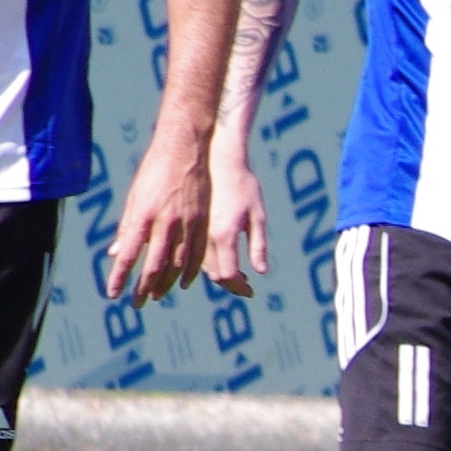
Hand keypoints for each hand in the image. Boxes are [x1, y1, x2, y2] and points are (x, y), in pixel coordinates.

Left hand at [105, 132, 212, 307]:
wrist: (184, 148)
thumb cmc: (154, 171)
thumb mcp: (135, 197)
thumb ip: (127, 227)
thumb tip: (116, 253)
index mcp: (142, 215)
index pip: (128, 255)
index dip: (119, 277)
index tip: (113, 294)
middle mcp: (164, 222)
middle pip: (154, 265)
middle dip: (144, 288)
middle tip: (138, 303)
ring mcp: (186, 222)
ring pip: (177, 263)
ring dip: (166, 283)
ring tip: (158, 295)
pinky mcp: (202, 220)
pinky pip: (198, 253)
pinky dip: (190, 271)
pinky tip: (184, 281)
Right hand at [204, 145, 266, 298]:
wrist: (218, 158)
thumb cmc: (243, 185)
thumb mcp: (257, 215)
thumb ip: (258, 245)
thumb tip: (260, 272)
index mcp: (224, 236)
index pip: (228, 275)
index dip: (239, 287)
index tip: (250, 291)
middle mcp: (206, 237)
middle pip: (215, 274)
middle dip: (231, 284)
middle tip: (245, 287)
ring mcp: (195, 231)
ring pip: (202, 266)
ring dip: (219, 274)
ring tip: (237, 275)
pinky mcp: (190, 225)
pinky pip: (195, 253)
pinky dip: (208, 261)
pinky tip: (223, 257)